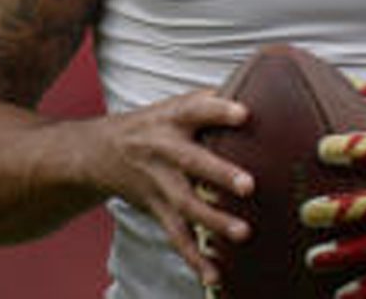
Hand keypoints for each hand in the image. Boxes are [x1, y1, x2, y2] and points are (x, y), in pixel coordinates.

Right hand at [87, 90, 253, 286]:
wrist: (102, 151)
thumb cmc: (157, 122)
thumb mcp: (178, 103)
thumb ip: (214, 100)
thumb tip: (263, 90)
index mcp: (175, 117)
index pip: (198, 108)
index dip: (220, 110)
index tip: (245, 113)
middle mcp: (165, 149)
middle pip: (192, 161)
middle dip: (220, 174)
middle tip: (248, 185)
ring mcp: (159, 182)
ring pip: (186, 204)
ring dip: (214, 221)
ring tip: (242, 233)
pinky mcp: (157, 209)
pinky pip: (176, 236)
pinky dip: (195, 258)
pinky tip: (215, 275)